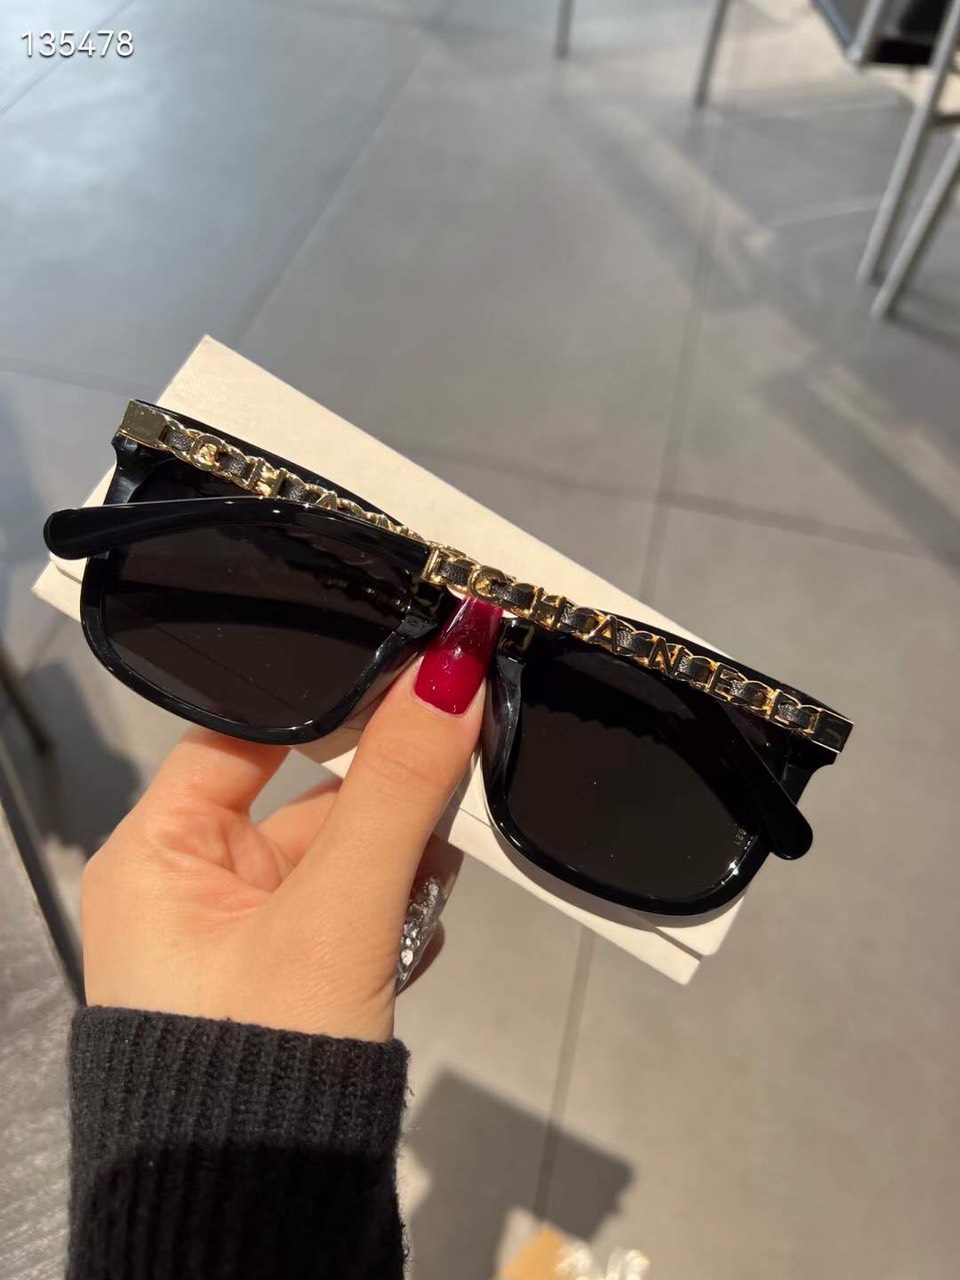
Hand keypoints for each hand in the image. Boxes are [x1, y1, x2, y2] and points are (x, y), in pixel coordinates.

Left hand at [79, 599, 500, 1041]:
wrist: (260, 1226)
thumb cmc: (255, 1070)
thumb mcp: (336, 912)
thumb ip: (397, 787)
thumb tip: (452, 671)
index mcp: (158, 854)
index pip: (245, 732)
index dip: (328, 697)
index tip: (410, 670)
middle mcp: (195, 887)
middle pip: (311, 793)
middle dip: (385, 797)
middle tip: (449, 771)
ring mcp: (250, 936)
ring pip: (347, 853)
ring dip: (403, 859)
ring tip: (430, 882)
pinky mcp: (297, 977)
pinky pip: (359, 908)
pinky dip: (399, 911)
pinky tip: (420, 937)